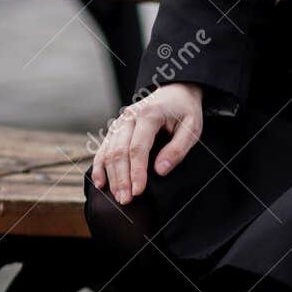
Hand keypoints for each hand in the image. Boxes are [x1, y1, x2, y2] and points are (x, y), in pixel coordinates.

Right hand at [92, 82, 204, 203]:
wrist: (175, 91)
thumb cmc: (185, 111)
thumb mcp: (192, 129)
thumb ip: (177, 149)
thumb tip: (160, 171)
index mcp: (148, 115)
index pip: (138, 148)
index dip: (136, 172)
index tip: (138, 192)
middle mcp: (129, 117)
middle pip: (119, 151)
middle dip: (122, 178)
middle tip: (126, 201)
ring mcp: (120, 122)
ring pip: (109, 150)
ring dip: (111, 176)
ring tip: (117, 198)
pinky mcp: (117, 128)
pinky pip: (104, 147)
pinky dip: (100, 165)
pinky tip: (100, 182)